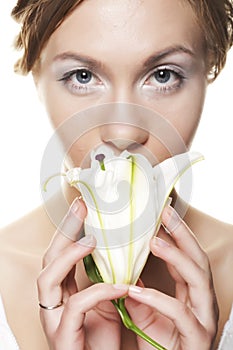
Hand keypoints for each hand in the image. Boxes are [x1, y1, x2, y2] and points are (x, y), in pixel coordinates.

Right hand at [37, 198, 127, 349]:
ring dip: (70, 255)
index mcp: (63, 293)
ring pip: (47, 278)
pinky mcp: (62, 337)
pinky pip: (76, 307)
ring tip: (92, 239)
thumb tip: (125, 255)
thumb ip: (109, 281)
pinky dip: (100, 291)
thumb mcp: (108, 305)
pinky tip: (121, 285)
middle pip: (48, 258)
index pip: (59, 254)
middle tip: (81, 207)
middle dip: (65, 230)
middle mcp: (53, 303)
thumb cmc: (103, 342)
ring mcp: (53, 320)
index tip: (84, 207)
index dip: (70, 229)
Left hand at [125, 205, 218, 349]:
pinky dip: (159, 299)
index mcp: (192, 294)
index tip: (161, 213)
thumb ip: (138, 292)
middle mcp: (202, 302)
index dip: (176, 233)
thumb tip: (123, 270)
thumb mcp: (146, 315)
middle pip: (199, 259)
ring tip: (155, 241)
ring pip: (198, 279)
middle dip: (183, 233)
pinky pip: (180, 314)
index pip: (188, 256)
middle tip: (165, 211)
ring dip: (176, 257)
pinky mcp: (196, 338)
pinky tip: (136, 291)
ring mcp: (203, 319)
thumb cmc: (161, 347)